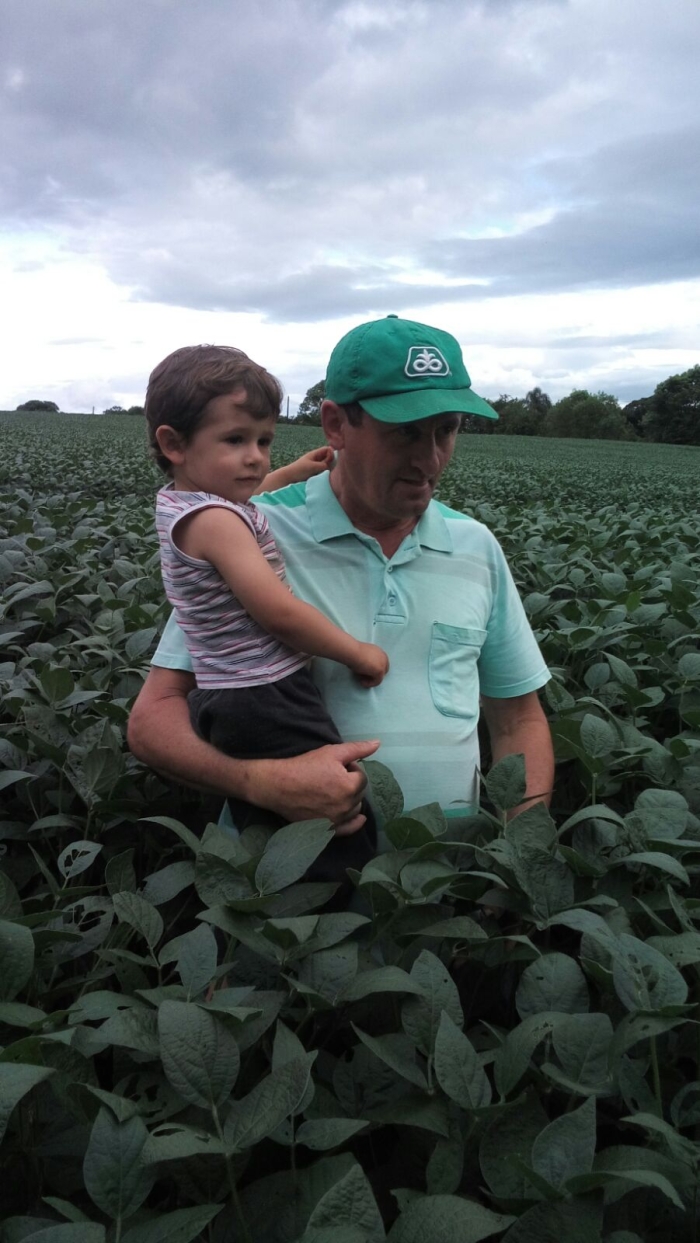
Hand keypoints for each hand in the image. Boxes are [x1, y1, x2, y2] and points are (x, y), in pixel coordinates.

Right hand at [244, 738, 379, 830]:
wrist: (278, 785)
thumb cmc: (304, 766)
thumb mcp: (332, 752)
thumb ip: (357, 749)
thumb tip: (378, 743)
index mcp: (350, 787)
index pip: (362, 777)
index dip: (351, 769)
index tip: (337, 766)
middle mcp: (346, 806)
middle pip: (359, 793)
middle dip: (351, 783)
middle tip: (333, 777)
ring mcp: (336, 820)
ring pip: (355, 809)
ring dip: (351, 799)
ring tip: (334, 791)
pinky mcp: (327, 829)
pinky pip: (348, 829)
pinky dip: (355, 823)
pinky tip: (359, 818)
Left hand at [288, 446, 334, 482]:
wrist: (289, 477)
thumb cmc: (299, 470)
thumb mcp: (312, 466)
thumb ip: (324, 465)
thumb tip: (331, 466)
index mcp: (315, 454)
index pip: (328, 449)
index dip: (331, 453)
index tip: (330, 460)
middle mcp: (316, 458)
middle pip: (328, 457)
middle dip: (331, 461)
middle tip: (327, 467)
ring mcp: (316, 465)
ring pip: (327, 464)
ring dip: (328, 468)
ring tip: (325, 472)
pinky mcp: (315, 472)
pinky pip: (324, 470)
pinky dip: (325, 472)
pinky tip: (323, 476)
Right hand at [350, 643, 389, 687]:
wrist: (352, 651)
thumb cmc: (353, 653)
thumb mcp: (362, 657)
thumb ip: (367, 662)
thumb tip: (363, 669)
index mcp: (379, 651)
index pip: (381, 663)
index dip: (374, 669)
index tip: (365, 673)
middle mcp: (383, 656)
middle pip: (383, 671)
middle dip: (375, 675)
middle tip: (364, 678)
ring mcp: (383, 664)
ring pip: (380, 677)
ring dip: (371, 680)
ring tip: (361, 680)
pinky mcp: (380, 671)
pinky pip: (377, 681)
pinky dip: (370, 683)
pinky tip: (362, 682)